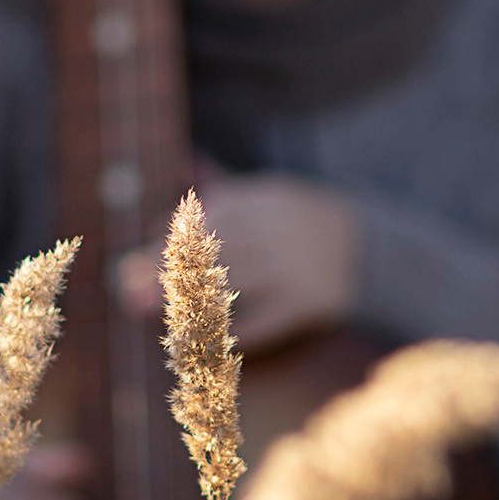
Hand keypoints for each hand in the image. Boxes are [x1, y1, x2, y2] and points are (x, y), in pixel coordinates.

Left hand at [119, 170, 357, 351]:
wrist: (370, 252)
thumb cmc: (305, 224)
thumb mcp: (273, 196)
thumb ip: (229, 186)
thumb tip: (188, 162)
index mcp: (268, 199)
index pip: (209, 216)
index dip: (171, 238)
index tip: (140, 256)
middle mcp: (279, 230)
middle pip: (213, 250)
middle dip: (166, 271)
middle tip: (128, 290)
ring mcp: (294, 268)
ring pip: (232, 286)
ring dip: (188, 302)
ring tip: (155, 314)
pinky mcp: (307, 303)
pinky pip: (261, 321)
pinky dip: (229, 331)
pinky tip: (200, 337)